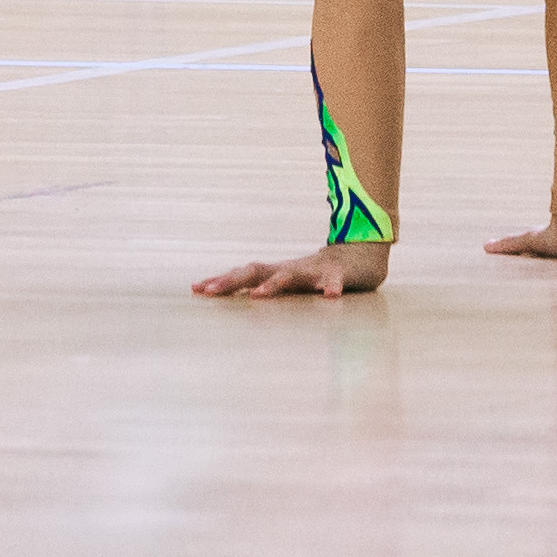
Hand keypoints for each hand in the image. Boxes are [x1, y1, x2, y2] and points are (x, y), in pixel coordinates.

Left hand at [193, 240, 390, 299]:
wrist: (360, 256)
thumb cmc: (318, 275)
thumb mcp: (289, 283)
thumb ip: (266, 289)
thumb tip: (237, 300)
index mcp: (277, 273)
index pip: (243, 274)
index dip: (220, 281)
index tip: (196, 289)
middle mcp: (290, 269)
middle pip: (256, 271)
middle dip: (231, 281)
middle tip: (210, 292)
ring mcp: (314, 271)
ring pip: (292, 275)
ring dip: (274, 285)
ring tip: (258, 296)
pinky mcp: (339, 275)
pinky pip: (335, 282)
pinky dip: (331, 288)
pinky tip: (328, 296)